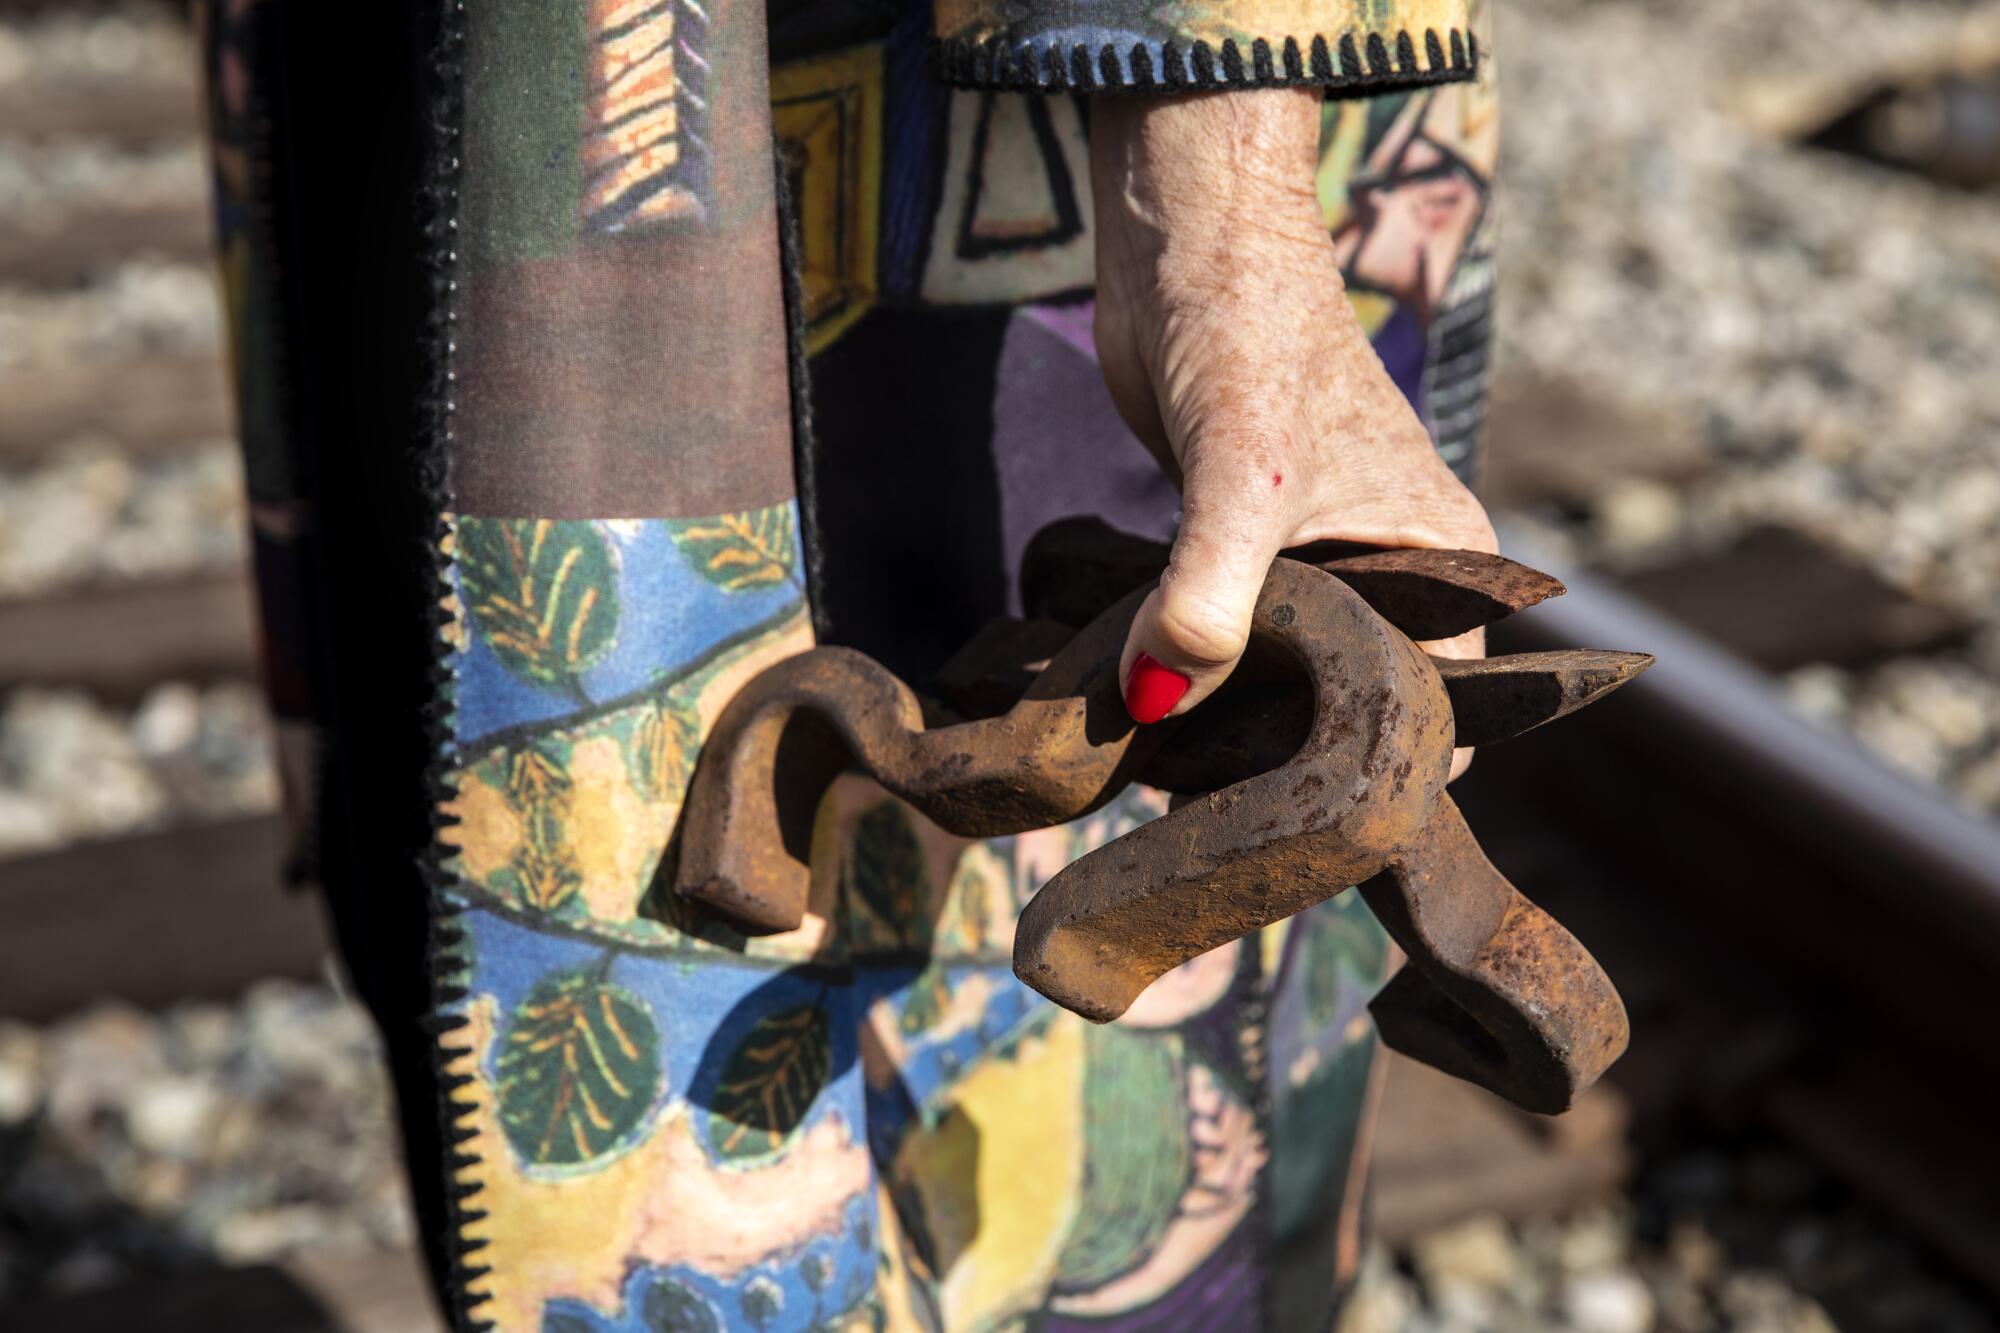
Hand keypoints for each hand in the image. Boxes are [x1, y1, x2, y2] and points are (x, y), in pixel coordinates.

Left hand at [1091, 88, 1493, 774]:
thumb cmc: (1251, 333)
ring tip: (1170, 764)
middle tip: (1216, 800)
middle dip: (1298, 753)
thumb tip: (1158, 701)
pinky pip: (1229, 631)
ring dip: (1234, 715)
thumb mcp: (1243, 480)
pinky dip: (1193, 666)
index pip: (1450, 710)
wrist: (1187, 236)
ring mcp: (1318, 556)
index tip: (1310, 816)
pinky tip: (1143, 701)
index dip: (1391, 770)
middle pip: (1361, 702)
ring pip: (1288, 672)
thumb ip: (1210, 599)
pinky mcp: (1242, 542)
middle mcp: (1394, 568)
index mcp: (1447, 562)